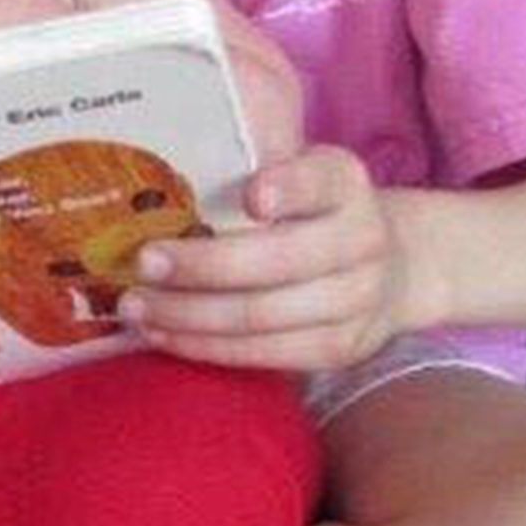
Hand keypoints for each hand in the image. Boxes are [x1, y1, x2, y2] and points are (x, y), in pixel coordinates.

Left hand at [117, 145, 428, 371]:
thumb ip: (249, 170)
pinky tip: (166, 336)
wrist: (389, 270)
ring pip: (264, 315)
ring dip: (190, 315)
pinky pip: (267, 354)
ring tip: (136, 307)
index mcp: (344, 183)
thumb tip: (152, 177)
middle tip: (143, 263)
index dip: (287, 188)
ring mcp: (357, 298)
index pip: (318, 180)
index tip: (250, 197)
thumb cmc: (309, 215)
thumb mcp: (297, 176)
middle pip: (280, 259)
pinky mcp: (341, 347)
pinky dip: (208, 347)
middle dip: (203, 265)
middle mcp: (362, 238)